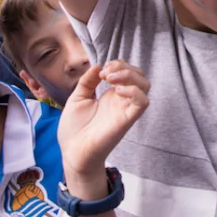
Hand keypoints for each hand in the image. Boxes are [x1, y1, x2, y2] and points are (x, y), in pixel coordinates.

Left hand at [59, 61, 149, 177]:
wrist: (72, 152)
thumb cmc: (74, 129)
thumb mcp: (77, 98)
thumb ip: (88, 82)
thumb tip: (97, 66)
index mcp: (111, 94)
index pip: (127, 72)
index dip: (119, 64)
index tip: (103, 70)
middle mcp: (122, 100)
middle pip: (139, 75)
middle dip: (125, 67)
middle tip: (107, 74)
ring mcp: (126, 109)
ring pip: (145, 85)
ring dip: (130, 76)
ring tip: (111, 80)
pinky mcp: (127, 119)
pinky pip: (142, 103)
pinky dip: (134, 92)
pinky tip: (118, 91)